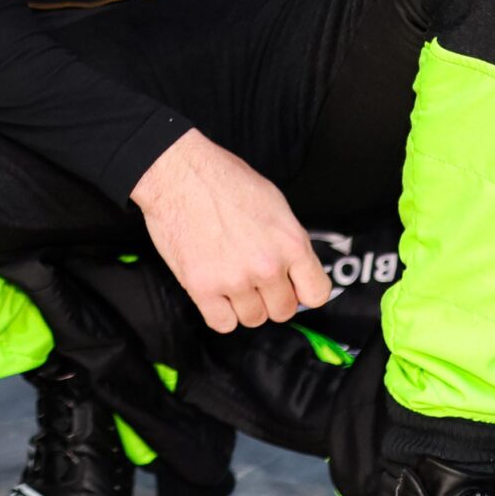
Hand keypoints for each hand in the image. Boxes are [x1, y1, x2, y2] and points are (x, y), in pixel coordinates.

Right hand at [130, 130, 331, 332]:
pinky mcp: (202, 286)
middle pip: (282, 311)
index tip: (292, 288)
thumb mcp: (274, 204)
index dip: (302, 292)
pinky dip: (219, 312)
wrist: (178, 173)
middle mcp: (267, 265)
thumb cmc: (222, 180)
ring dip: (243, 305)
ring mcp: (234, 279)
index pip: (316, 294)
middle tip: (254, 279)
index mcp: (291, 243)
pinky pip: (221, 323)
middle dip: (270, 297)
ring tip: (230, 279)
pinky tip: (215, 292)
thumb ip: (288, 243)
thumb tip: (295, 271)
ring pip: (252, 318)